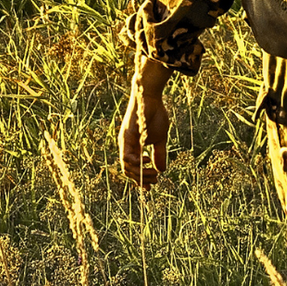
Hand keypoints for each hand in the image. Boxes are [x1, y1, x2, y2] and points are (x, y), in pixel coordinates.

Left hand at [119, 60, 170, 186]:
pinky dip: (135, 164)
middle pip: (128, 170)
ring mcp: (124, 143)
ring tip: (153, 174)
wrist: (151, 98)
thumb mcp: (160, 139)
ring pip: (126, 166)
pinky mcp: (125, 138)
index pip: (133, 168)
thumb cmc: (155, 115)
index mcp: (133, 147)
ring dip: (140, 174)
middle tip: (154, 182)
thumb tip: (162, 170)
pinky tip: (146, 162)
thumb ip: (159, 154)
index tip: (150, 187)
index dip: (140, 179)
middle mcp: (126, 146)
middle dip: (141, 179)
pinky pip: (126, 157)